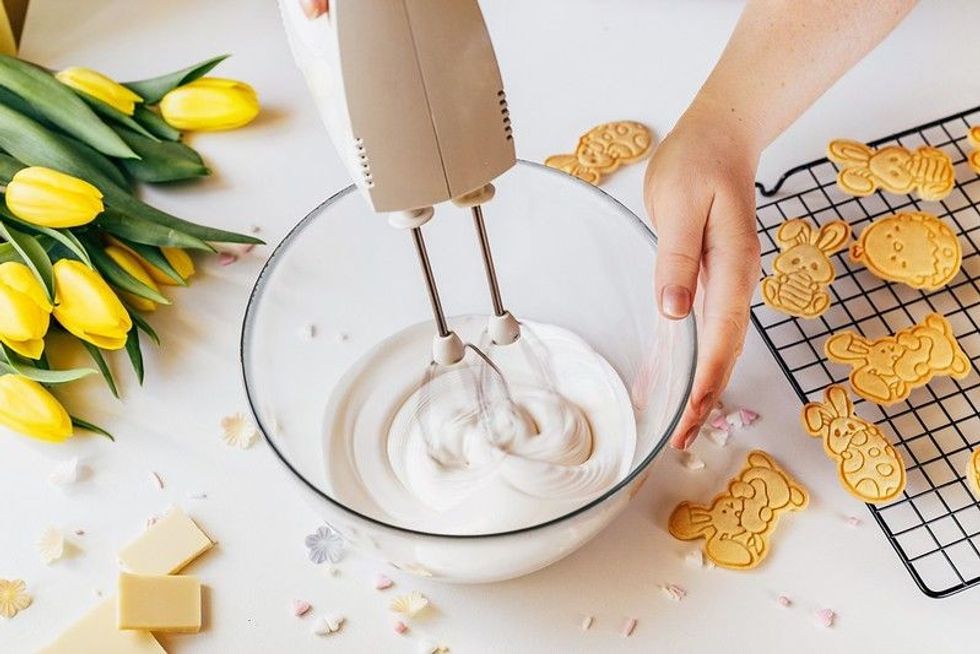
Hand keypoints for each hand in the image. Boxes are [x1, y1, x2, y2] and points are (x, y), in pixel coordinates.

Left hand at [644, 111, 760, 448]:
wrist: (719, 138)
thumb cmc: (698, 164)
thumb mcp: (680, 205)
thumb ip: (678, 258)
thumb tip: (676, 311)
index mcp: (733, 267)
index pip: (721, 338)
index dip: (706, 384)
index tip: (688, 420)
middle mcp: (737, 281)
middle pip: (725, 352)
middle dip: (706, 398)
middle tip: (681, 439)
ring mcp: (729, 280)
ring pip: (719, 344)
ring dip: (703, 384)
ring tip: (681, 421)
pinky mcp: (716, 276)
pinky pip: (708, 327)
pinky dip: (697, 358)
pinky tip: (680, 375)